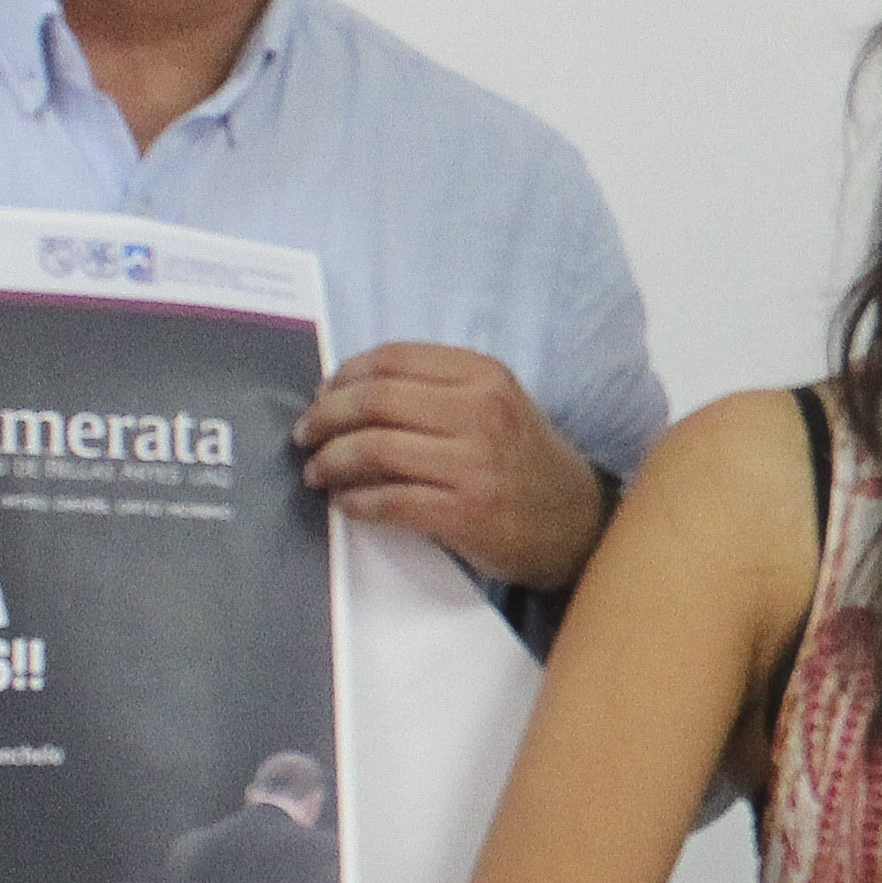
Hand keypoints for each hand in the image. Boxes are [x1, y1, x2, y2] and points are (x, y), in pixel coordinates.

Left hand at [295, 344, 609, 588]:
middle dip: (325, 418)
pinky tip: (346, 502)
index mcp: (484, 376)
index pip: (393, 359)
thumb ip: (435, 391)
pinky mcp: (466, 512)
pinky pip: (389, 500)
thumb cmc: (522, 462)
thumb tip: (345, 392)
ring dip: (331, 462)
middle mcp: (482, 412)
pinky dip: (356, 501)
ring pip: (375, 449)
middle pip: (375, 401)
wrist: (575, 523)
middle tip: (306, 436)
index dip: (343, 375)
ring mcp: (475, 463)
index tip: (321, 395)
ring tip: (318, 472)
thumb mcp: (495, 405)